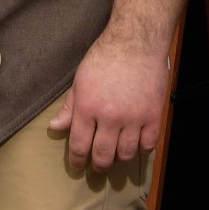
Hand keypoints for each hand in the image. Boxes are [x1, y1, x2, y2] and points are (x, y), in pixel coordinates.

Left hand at [48, 30, 166, 173]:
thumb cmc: (104, 57)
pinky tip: (136, 144)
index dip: (77, 161)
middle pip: (103, 156)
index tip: (78, 167)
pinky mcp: (153, 115)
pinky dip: (141, 149)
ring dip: (119, 158)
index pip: (80, 146)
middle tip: (98, 166)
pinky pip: (148, 144)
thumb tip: (55, 128)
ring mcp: (133, 118)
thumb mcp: (80, 80)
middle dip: (98, 166)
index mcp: (87, 108)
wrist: (136, 41)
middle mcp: (110, 117)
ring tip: (117, 155)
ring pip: (126, 154)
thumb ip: (69, 107)